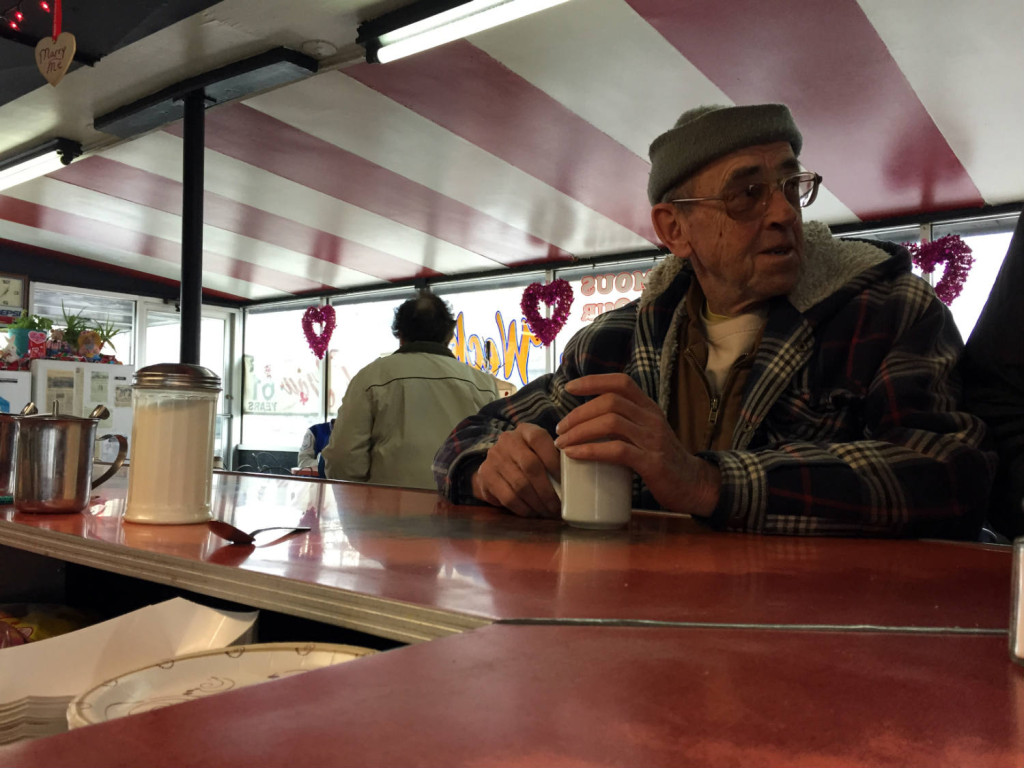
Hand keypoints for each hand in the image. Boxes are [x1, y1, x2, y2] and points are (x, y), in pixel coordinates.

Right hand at [471, 422, 560, 517]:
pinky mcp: (485, 475)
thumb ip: (554, 459)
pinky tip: (532, 512)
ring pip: (520, 485)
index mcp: (525, 430)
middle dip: (547, 491)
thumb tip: (574, 482)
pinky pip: (508, 497)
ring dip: (537, 503)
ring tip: (547, 512)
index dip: (554, 461)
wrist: (495, 465)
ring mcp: (494, 457)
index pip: (540, 440)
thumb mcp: (539, 452)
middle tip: (557, 506)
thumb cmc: (526, 459)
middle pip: (531, 466)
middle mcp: (507, 440)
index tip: (565, 482)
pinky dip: (523, 508)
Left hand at [554, 373, 719, 516]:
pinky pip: (616, 450)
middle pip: (610, 402)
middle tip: (561, 428)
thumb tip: (585, 423)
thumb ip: (625, 424)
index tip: (569, 388)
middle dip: (579, 413)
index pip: (621, 383)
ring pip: (610, 423)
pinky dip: (590, 450)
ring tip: (563, 442)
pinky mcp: (652, 462)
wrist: (693, 485)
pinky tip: (574, 455)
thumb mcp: (646, 433)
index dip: (593, 381)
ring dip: (580, 431)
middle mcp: (652, 418)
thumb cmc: (662, 460)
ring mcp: (653, 439)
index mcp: (649, 408)